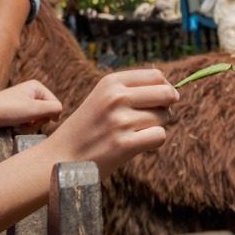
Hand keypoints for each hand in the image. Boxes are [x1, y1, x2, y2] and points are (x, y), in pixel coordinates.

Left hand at [0, 80, 61, 131]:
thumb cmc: (6, 110)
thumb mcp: (34, 109)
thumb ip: (53, 109)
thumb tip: (59, 113)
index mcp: (37, 86)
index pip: (55, 105)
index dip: (48, 117)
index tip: (33, 119)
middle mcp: (30, 91)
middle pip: (46, 112)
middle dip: (37, 122)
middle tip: (24, 124)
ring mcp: (22, 100)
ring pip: (36, 118)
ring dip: (29, 126)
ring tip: (18, 126)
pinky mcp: (14, 110)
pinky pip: (26, 121)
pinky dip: (22, 126)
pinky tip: (13, 126)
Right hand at [44, 69, 177, 175]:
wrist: (60, 158)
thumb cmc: (87, 129)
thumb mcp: (102, 98)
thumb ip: (132, 91)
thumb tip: (173, 92)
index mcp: (110, 82)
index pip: (156, 75)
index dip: (165, 87)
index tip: (160, 100)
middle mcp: (116, 97)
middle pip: (166, 93)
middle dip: (166, 106)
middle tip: (154, 117)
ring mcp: (120, 121)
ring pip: (164, 117)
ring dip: (157, 126)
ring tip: (135, 133)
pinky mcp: (124, 144)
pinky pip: (160, 136)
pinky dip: (154, 141)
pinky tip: (138, 144)